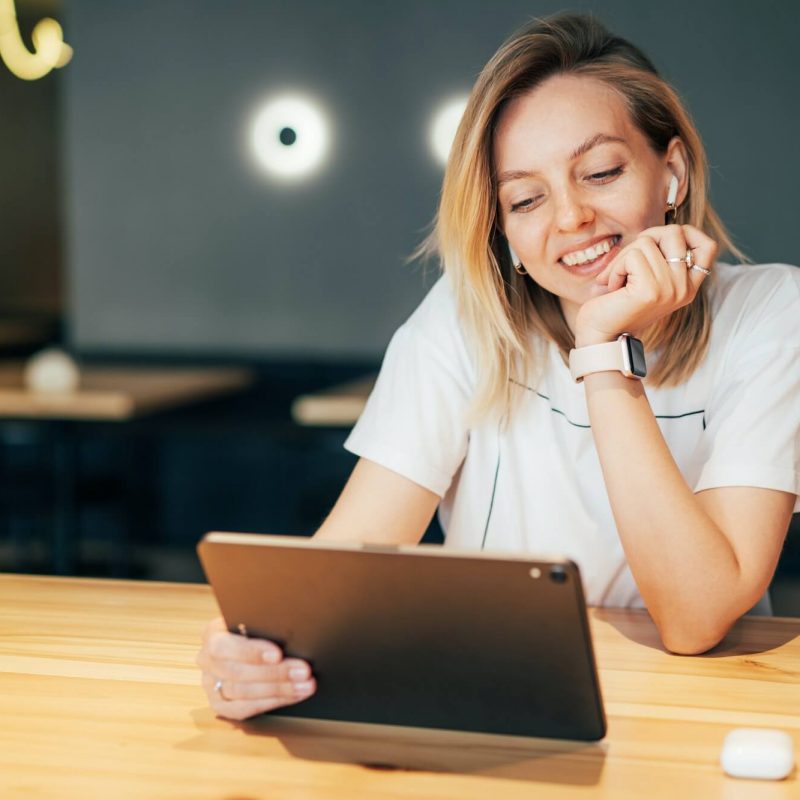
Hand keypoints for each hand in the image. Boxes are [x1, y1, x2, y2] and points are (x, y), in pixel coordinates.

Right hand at [196, 617, 316, 720]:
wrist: (247, 642)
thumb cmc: (256, 627)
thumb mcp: (256, 619)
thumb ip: (265, 625)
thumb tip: (291, 632)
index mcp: (212, 633)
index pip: (226, 646)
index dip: (252, 652)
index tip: (278, 654)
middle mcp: (206, 659)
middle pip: (238, 673)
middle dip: (275, 673)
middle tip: (304, 671)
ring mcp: (210, 684)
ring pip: (243, 693)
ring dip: (280, 690)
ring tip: (305, 685)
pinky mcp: (219, 704)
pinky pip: (244, 709)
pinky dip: (272, 702)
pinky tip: (294, 696)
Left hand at [574, 224, 716, 346]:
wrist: (600, 336)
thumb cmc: (617, 305)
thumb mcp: (646, 278)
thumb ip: (659, 257)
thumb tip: (657, 231)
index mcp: (687, 287)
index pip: (707, 246)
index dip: (687, 232)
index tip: (659, 241)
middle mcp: (684, 288)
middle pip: (674, 233)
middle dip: (644, 239)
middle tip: (628, 261)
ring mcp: (670, 289)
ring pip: (647, 242)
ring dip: (623, 258)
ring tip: (618, 280)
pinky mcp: (651, 290)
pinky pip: (633, 256)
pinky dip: (616, 268)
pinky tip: (613, 287)